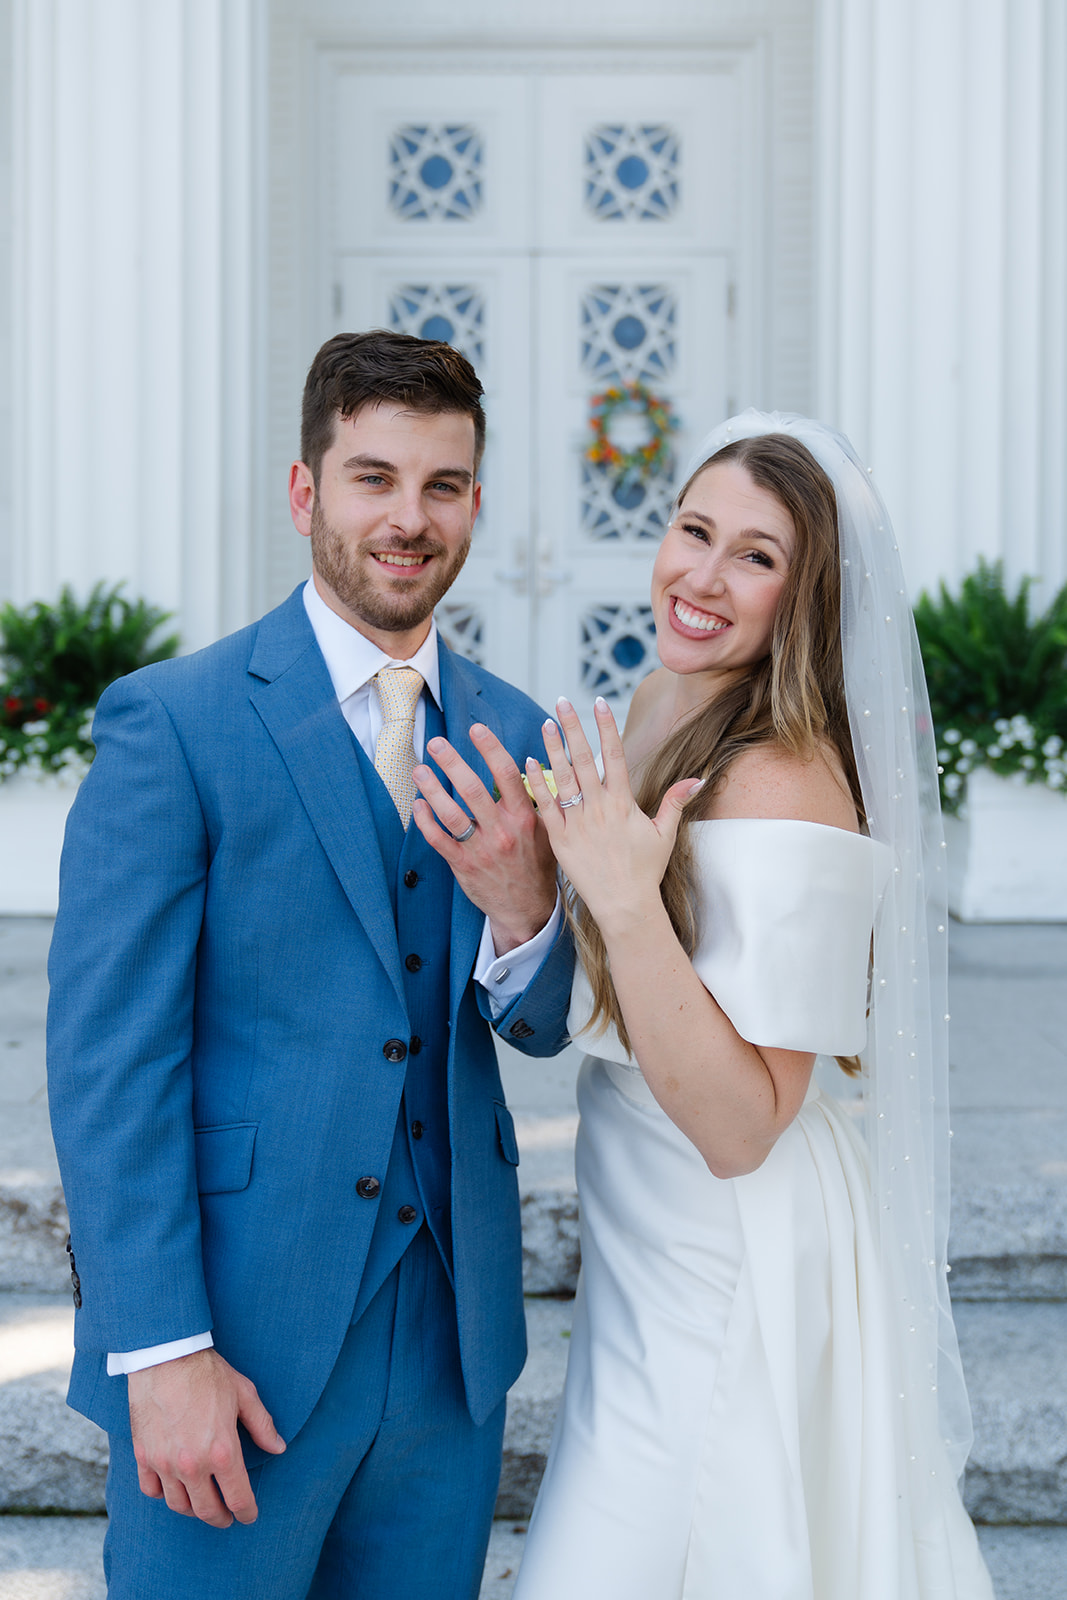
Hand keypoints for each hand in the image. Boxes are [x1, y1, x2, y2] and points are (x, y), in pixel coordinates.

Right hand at [127, 1347, 284, 1527]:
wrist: (165, 1356)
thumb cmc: (207, 1373)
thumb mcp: (244, 1394)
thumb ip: (262, 1425)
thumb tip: (278, 1447)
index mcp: (222, 1451)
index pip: (238, 1498)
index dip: (247, 1512)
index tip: (249, 1515)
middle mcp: (193, 1464)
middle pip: (207, 1510)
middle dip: (220, 1518)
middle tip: (226, 1517)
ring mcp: (165, 1463)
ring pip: (179, 1505)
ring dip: (193, 1509)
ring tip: (202, 1504)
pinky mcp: (143, 1455)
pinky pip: (151, 1490)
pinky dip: (163, 1494)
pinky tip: (173, 1489)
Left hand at [412, 724, 558, 952]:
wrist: (528, 909)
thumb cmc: (536, 865)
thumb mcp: (548, 830)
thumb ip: (538, 799)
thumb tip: (530, 763)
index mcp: (524, 817)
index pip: (507, 775)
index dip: (490, 748)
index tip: (476, 729)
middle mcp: (502, 831)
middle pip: (473, 789)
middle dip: (452, 763)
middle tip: (436, 743)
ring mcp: (481, 849)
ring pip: (452, 814)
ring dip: (432, 789)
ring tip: (419, 769)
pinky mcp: (464, 866)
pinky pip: (439, 840)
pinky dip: (426, 822)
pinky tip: (418, 804)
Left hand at [525, 696, 701, 932]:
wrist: (624, 906)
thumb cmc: (646, 871)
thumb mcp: (665, 834)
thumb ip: (676, 802)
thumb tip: (699, 778)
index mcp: (623, 803)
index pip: (615, 754)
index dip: (607, 726)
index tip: (599, 702)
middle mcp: (599, 808)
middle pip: (584, 758)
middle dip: (573, 727)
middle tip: (561, 701)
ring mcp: (578, 823)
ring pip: (563, 777)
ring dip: (554, 747)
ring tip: (546, 722)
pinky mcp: (560, 839)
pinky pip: (546, 806)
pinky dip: (538, 783)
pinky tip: (529, 761)